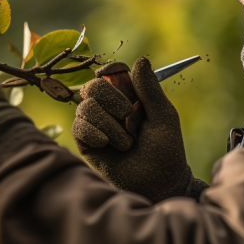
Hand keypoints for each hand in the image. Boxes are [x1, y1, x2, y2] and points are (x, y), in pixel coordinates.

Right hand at [72, 56, 196, 202]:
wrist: (156, 184)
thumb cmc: (164, 151)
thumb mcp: (163, 117)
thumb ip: (149, 89)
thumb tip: (140, 60)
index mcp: (129, 96)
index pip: (112, 72)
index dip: (110, 70)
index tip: (114, 73)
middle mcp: (108, 106)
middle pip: (94, 86)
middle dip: (112, 99)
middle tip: (128, 115)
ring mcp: (94, 123)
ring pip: (86, 106)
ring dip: (109, 125)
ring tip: (126, 143)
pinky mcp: (84, 140)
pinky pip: (79, 126)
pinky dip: (95, 134)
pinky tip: (107, 146)